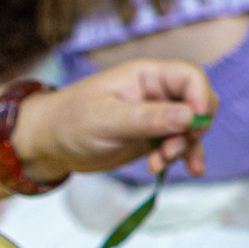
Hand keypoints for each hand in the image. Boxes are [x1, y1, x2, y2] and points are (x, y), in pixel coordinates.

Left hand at [13, 60, 216, 184]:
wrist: (47, 145)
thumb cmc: (71, 122)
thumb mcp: (108, 119)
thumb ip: (149, 118)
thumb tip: (191, 116)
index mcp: (148, 76)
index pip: (191, 78)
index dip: (200, 98)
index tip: (194, 126)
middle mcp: (157, 93)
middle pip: (197, 104)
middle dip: (191, 129)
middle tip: (169, 151)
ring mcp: (157, 116)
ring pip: (191, 128)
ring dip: (184, 148)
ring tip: (159, 164)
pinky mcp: (153, 137)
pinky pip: (180, 144)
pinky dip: (185, 157)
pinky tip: (190, 171)